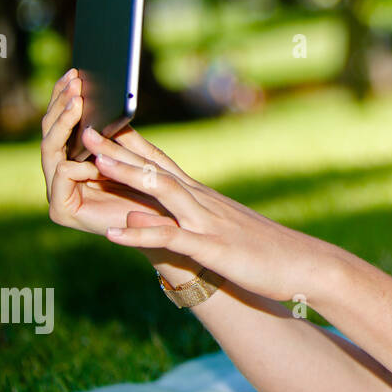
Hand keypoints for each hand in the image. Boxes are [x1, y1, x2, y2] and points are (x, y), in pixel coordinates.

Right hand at [41, 69, 176, 234]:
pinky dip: (74, 162)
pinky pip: (61, 176)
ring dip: (64, 124)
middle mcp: (61, 172)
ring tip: (78, 103)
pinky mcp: (61, 210)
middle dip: (62, 105)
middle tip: (75, 82)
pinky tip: (87, 148)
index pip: (62, 121)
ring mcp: (58, 191)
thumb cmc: (153, 187)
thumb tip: (105, 96)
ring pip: (51, 149)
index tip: (76, 72)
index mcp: (74, 156)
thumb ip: (117, 130)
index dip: (66, 96)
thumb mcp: (135, 151)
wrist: (166, 226)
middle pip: (51, 132)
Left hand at [84, 127, 339, 302]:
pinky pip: (172, 238)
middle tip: (85, 130)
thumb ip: (188, 219)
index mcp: (204, 198)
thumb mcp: (222, 230)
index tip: (101, 128)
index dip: (131, 145)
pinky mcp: (214, 248)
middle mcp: (204, 202)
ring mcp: (208, 223)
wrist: (306, 263)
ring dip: (129, 175)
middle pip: (157, 168)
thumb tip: (147, 213)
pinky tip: (114, 231)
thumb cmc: (266, 250)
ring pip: (164, 192)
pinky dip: (142, 232)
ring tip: (95, 163)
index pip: (163, 163)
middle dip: (119, 150)